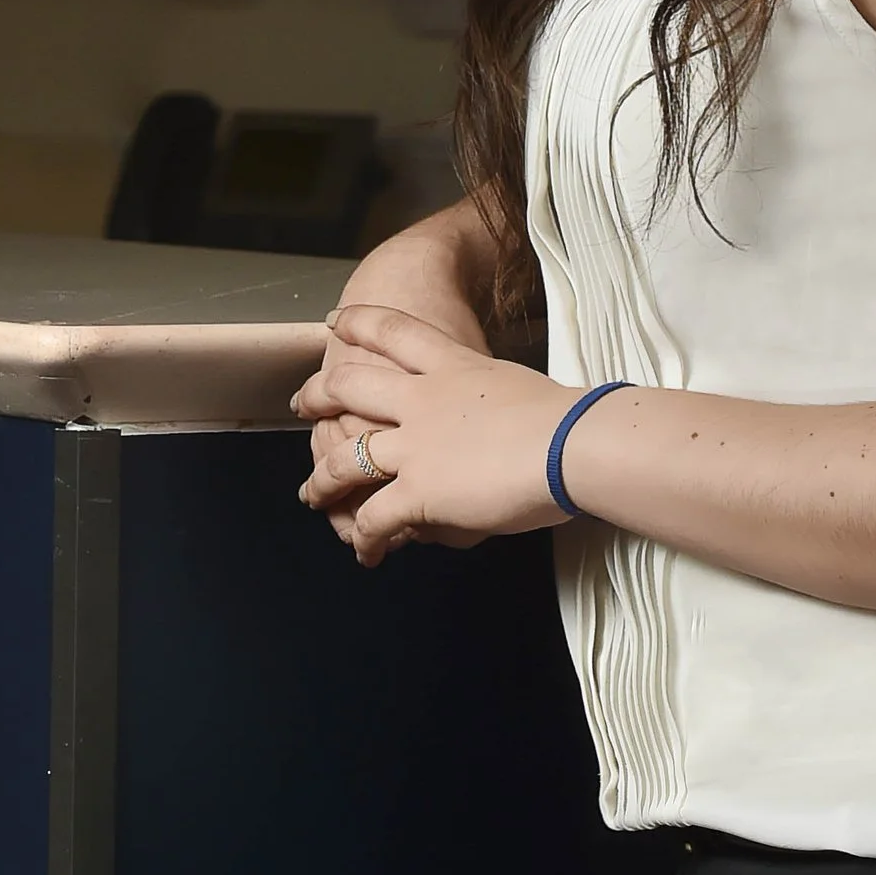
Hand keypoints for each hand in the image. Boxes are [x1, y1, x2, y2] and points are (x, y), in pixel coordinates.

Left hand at [291, 303, 578, 565]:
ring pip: (344, 460)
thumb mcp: (522, 389)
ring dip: (322, 482)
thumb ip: (495, 403)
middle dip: (318, 396)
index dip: (359, 324)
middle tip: (303, 405)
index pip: (395, 332)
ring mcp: (414, 446)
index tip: (334, 322)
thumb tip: (499, 427)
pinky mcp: (417, 491)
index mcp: (454, 366)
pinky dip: (364, 539)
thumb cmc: (570, 418)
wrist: (572, 443)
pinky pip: (373, 518)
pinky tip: (365, 552)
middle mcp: (422, 401)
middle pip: (348, 386)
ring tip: (312, 496)